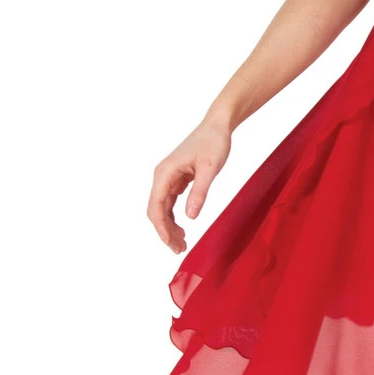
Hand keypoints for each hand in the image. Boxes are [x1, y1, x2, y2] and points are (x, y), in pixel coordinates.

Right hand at [147, 119, 232, 253]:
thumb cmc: (214, 142)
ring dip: (170, 226)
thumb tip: (191, 217)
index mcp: (165, 173)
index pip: (156, 206)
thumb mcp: (210, 168)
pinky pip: (171, 201)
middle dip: (165, 231)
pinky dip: (175, 216)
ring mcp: (168, 177)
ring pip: (163, 207)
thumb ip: (200, 192)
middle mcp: (162, 176)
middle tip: (179, 249)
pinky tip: (184, 226)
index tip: (170, 243)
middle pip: (157, 210)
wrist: (218, 125)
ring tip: (182, 242)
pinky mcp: (177, 178)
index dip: (161, 228)